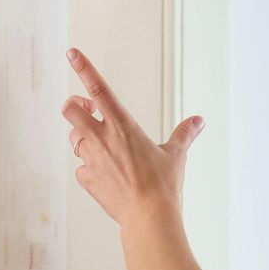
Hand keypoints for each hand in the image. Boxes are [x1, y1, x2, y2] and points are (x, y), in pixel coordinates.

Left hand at [61, 48, 203, 228]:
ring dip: (82, 137)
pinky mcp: (86, 180)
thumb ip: (184, 134)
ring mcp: (91, 159)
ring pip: (73, 138)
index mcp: (123, 125)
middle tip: (88, 111)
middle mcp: (102, 138)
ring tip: (102, 146)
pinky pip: (80, 168)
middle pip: (69, 109)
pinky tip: (105, 176)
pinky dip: (89, 169)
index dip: (83, 67)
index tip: (71, 52)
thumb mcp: (176, 155)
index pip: (98, 88)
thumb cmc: (163, 184)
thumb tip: (199, 121)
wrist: (149, 217)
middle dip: (74, 106)